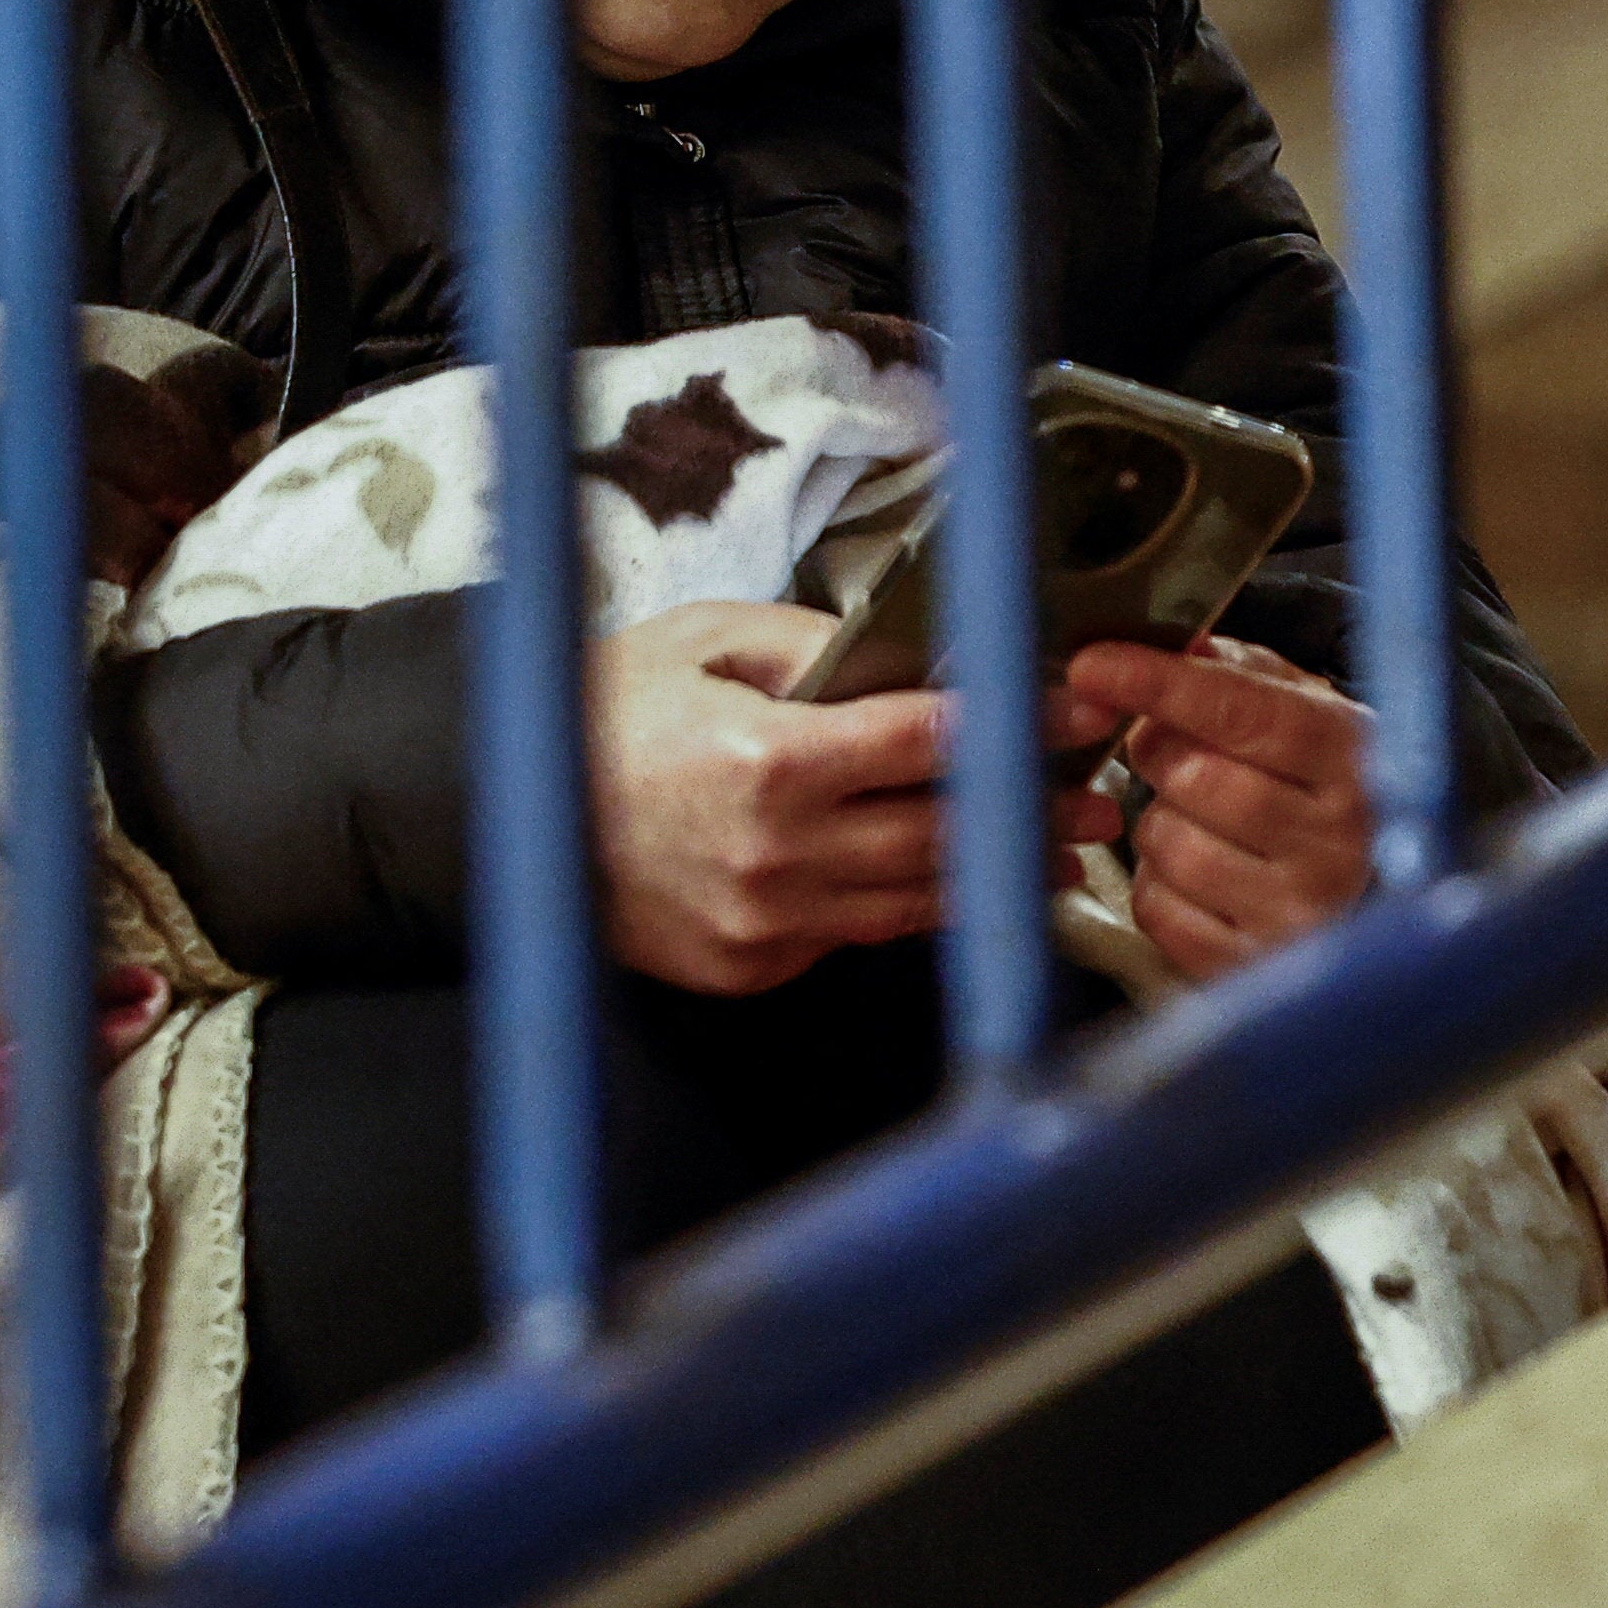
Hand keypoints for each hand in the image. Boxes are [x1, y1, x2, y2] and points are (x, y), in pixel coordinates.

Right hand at [583, 602, 1104, 994]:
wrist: (511, 813)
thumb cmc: (609, 712)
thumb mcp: (706, 638)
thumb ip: (818, 645)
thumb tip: (918, 656)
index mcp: (772, 759)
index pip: (931, 740)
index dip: (1016, 724)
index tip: (1079, 712)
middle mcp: (777, 854)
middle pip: (944, 835)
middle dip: (1030, 814)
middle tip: (1097, 800)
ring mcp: (764, 925)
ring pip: (913, 903)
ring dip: (993, 880)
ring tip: (1054, 858)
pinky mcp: (749, 968)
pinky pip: (851, 938)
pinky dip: (904, 911)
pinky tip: (949, 887)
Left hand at [1057, 636, 1377, 981]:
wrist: (1382, 890)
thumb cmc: (1324, 785)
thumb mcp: (1305, 711)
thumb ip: (1237, 672)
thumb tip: (1169, 645)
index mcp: (1354, 758)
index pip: (1245, 712)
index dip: (1160, 683)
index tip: (1093, 665)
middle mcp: (1338, 841)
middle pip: (1194, 777)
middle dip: (1160, 752)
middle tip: (1174, 749)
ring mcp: (1299, 912)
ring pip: (1167, 843)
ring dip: (1159, 821)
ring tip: (1200, 818)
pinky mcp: (1255, 964)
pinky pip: (1158, 909)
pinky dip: (1158, 883)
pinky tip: (1201, 872)